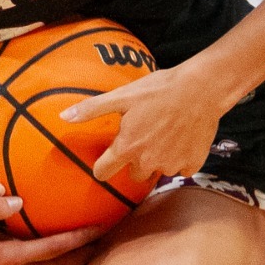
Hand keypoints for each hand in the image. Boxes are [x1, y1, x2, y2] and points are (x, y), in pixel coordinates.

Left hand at [61, 65, 225, 184]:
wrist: (201, 89)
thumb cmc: (159, 90)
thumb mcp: (122, 95)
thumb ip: (92, 109)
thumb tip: (63, 117)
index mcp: (127, 148)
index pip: (103, 173)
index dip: (102, 167)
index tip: (106, 159)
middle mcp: (148, 162)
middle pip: (133, 175)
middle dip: (135, 160)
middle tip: (142, 137)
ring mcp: (171, 165)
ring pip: (158, 171)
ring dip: (158, 159)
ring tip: (164, 134)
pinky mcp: (193, 164)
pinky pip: (181, 169)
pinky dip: (180, 158)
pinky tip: (181, 139)